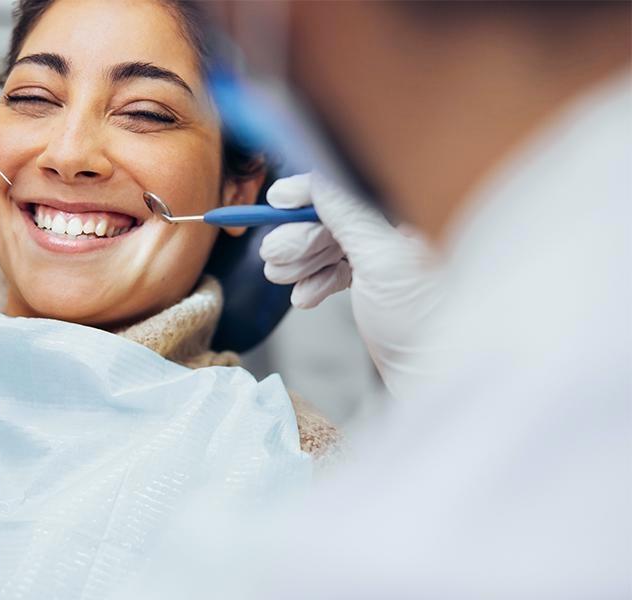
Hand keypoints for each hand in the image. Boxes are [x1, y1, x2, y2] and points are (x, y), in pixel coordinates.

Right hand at [259, 172, 443, 394]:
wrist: (436, 377)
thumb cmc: (424, 321)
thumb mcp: (382, 259)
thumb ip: (349, 214)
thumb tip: (317, 179)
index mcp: (413, 213)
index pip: (351, 188)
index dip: (310, 193)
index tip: (277, 201)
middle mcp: (400, 230)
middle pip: (333, 218)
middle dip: (299, 237)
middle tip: (273, 256)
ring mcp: (386, 259)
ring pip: (329, 246)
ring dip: (300, 262)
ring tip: (281, 279)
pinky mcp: (375, 286)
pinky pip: (334, 272)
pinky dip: (314, 283)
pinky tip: (305, 298)